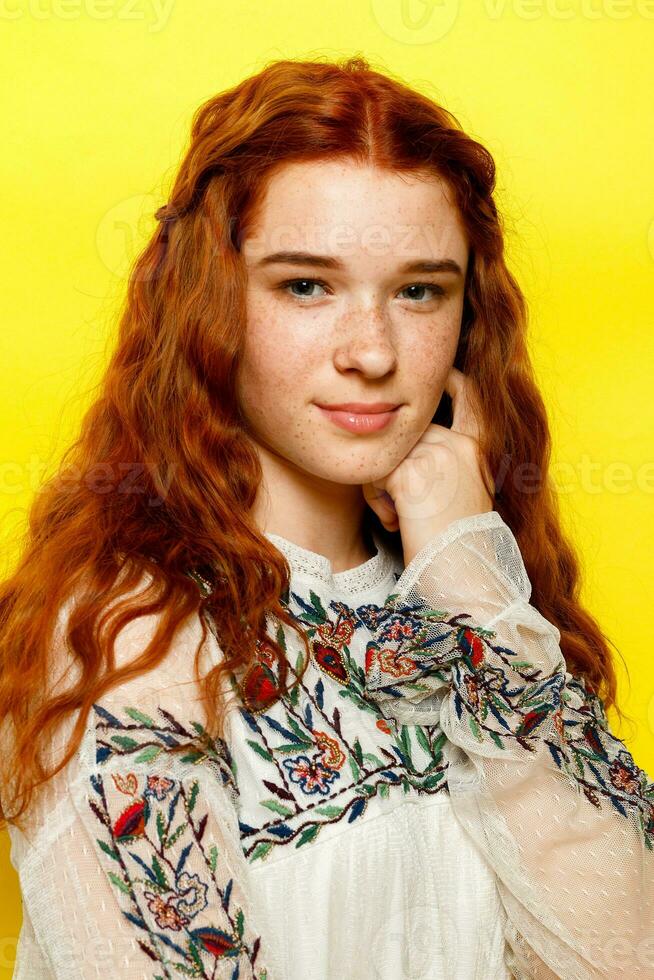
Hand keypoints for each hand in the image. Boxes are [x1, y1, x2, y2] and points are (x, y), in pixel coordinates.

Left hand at [362, 367, 493, 565]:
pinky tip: (397, 523)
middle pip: (406, 432)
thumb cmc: (461, 545)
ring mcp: (434, 456)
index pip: (469, 396)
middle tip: (405, 508)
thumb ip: (449, 463)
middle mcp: (458, 445)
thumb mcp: (467, 493)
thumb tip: (415, 450)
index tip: (443, 374)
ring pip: (385, 452)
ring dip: (382, 487)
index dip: (452, 380)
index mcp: (477, 449)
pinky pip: (374, 474)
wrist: (463, 574)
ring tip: (403, 518)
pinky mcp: (410, 475)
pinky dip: (377, 502)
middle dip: (394, 466)